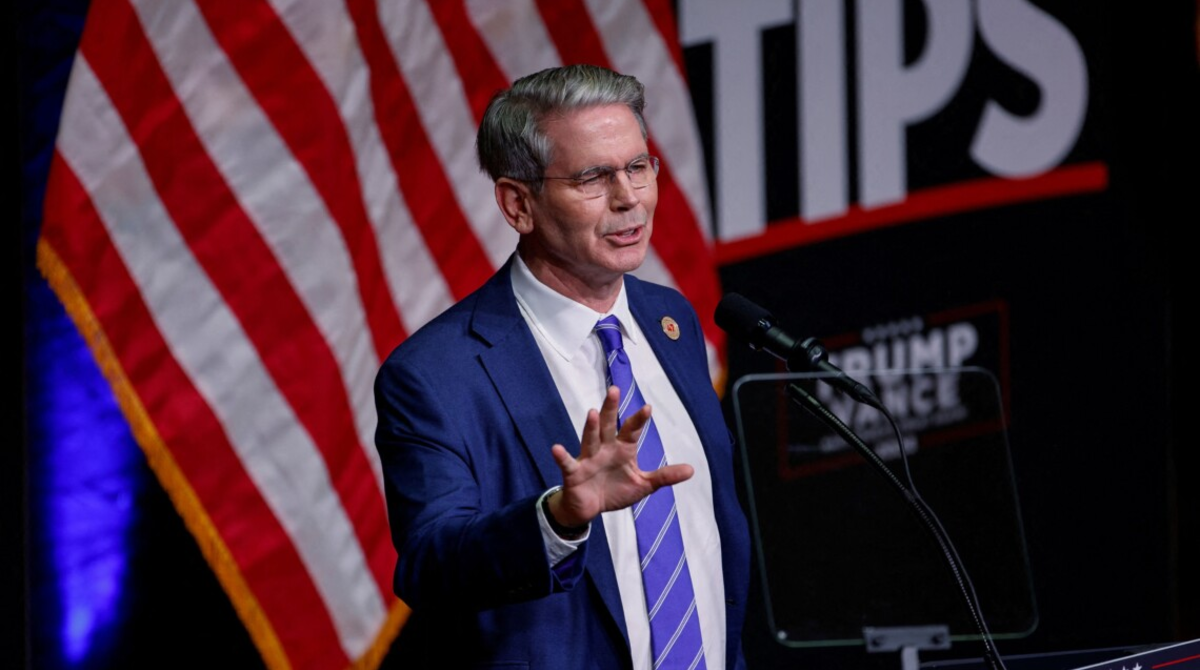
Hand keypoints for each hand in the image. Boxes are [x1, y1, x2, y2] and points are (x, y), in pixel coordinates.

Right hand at [547, 385, 693, 528]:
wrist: (590, 508)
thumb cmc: (615, 491)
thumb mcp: (643, 485)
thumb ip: (664, 476)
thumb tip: (691, 470)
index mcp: (622, 449)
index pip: (631, 431)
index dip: (638, 420)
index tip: (647, 408)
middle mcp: (605, 449)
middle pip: (607, 425)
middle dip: (610, 409)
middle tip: (614, 390)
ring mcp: (588, 459)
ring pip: (589, 439)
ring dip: (590, 427)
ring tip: (592, 413)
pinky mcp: (574, 472)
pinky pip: (568, 463)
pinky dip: (562, 456)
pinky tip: (556, 448)